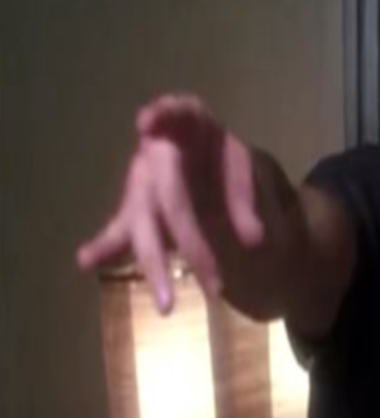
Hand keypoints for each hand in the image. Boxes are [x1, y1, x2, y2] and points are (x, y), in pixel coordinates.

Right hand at [76, 94, 263, 311]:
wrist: (222, 183)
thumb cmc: (234, 169)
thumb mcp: (254, 179)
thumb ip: (249, 200)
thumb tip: (254, 239)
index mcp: (193, 130)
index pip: (179, 113)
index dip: (165, 114)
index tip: (149, 122)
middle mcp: (161, 154)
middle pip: (170, 193)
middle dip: (190, 240)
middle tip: (215, 284)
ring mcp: (145, 183)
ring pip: (146, 222)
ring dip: (156, 263)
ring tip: (166, 304)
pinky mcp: (136, 212)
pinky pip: (120, 232)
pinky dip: (106, 247)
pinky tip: (87, 260)